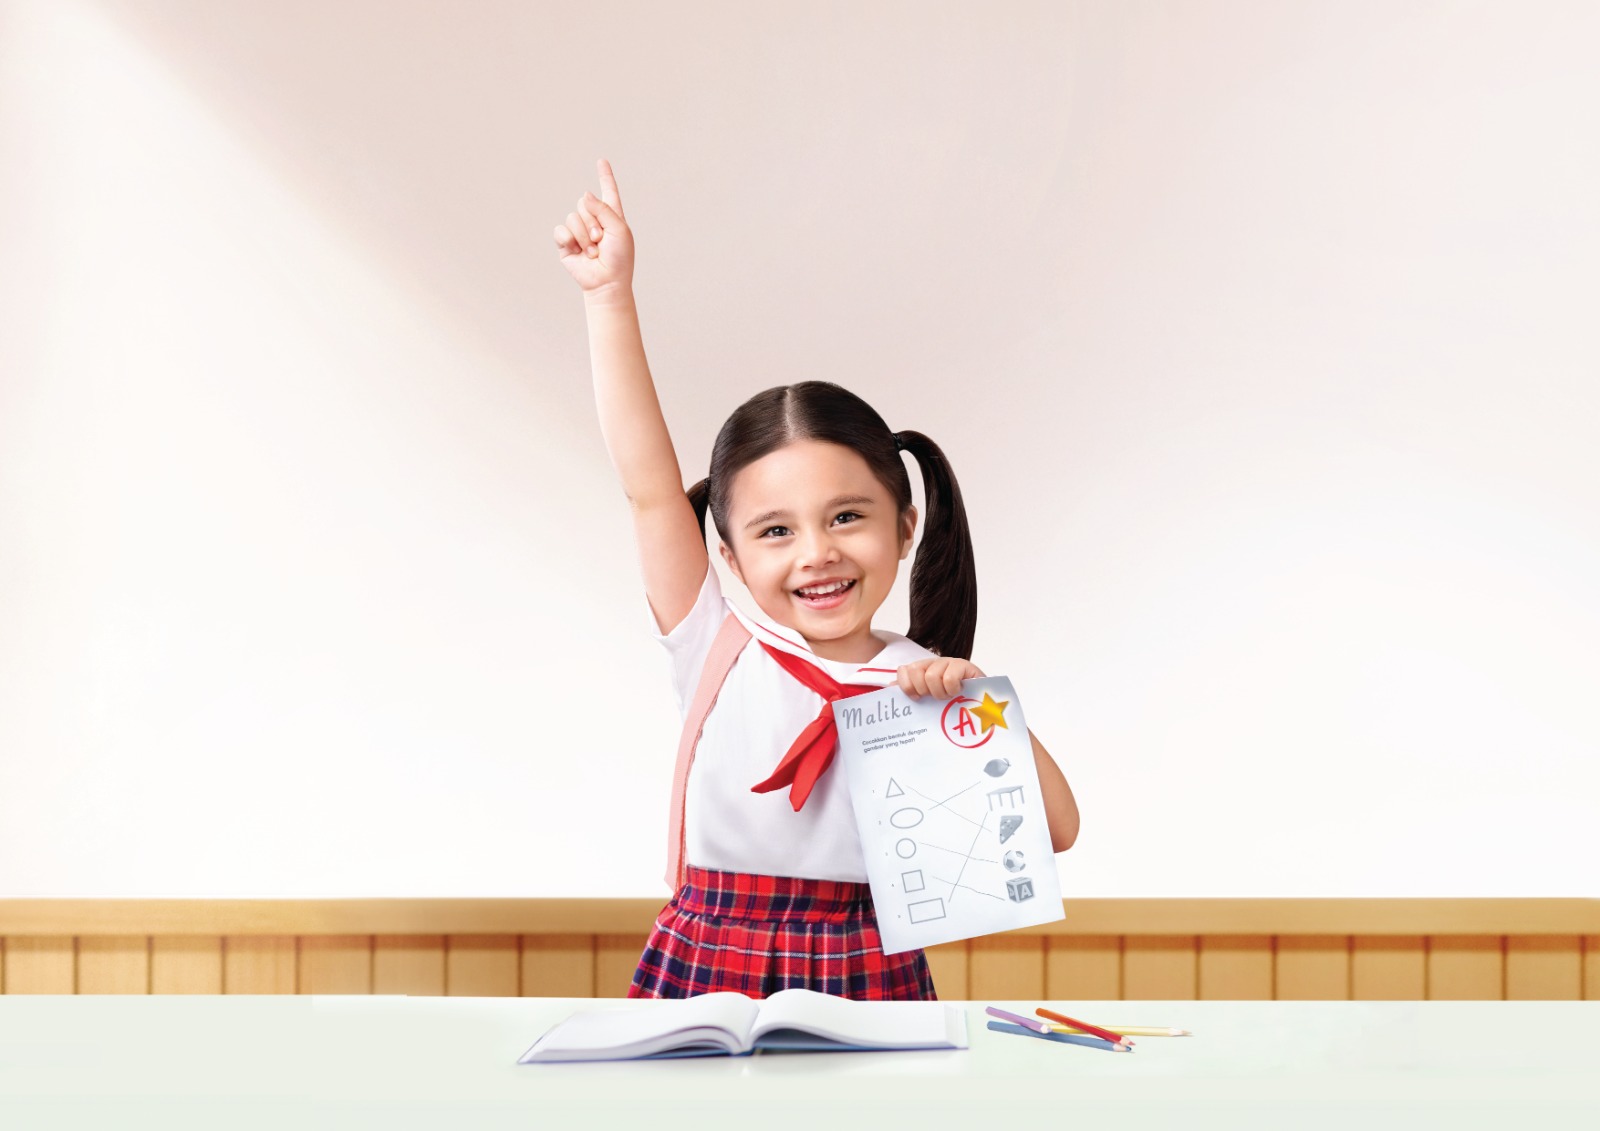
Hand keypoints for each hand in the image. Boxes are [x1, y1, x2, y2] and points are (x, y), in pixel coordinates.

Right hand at [554, 157, 634, 299]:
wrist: (606, 282)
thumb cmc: (619, 258)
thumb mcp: (619, 230)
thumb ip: (604, 209)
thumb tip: (585, 194)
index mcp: (612, 216)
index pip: (608, 192)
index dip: (605, 177)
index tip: (602, 161)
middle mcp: (594, 221)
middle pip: (584, 203)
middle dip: (593, 222)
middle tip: (601, 241)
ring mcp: (579, 231)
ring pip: (572, 217)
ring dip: (583, 235)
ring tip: (593, 251)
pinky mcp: (566, 243)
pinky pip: (560, 230)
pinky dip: (568, 240)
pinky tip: (576, 252)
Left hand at [897, 657, 985, 699]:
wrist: (982, 706)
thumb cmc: (953, 703)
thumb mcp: (930, 699)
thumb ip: (911, 691)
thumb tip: (890, 688)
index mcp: (922, 670)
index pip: (904, 670)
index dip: (907, 686)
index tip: (917, 698)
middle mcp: (933, 663)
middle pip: (914, 669)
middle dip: (922, 689)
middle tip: (934, 698)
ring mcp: (949, 662)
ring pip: (931, 675)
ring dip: (939, 692)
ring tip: (948, 697)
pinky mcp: (964, 665)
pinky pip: (949, 676)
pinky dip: (951, 689)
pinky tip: (958, 692)